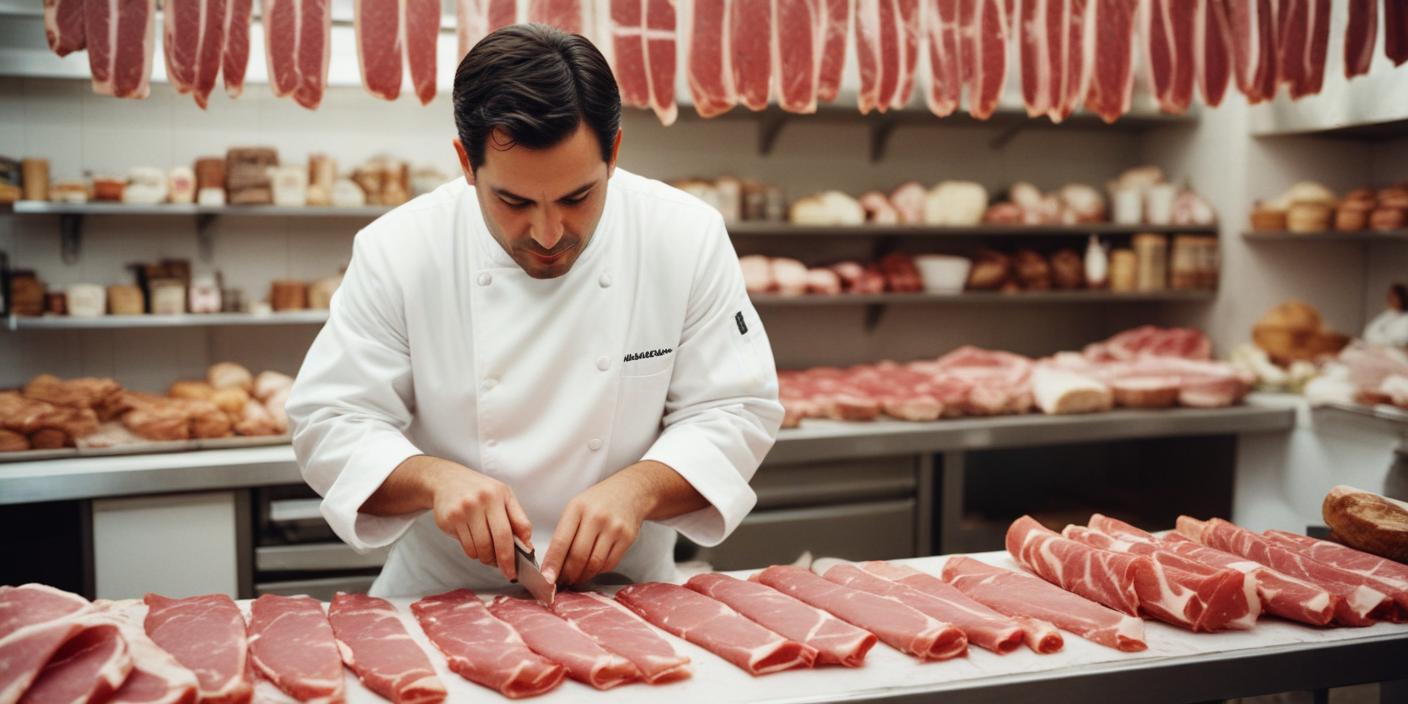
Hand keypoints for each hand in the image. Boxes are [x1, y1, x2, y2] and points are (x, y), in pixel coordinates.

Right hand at [427, 459, 532, 580]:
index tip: (513, 571)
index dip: (511, 556)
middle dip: (499, 562)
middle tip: (503, 568)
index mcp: (497, 495)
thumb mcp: (504, 496)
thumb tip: (528, 546)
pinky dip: (472, 551)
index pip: (507, 532)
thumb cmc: (481, 490)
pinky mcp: (448, 520)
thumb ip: (519, 519)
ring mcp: (461, 511)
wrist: (447, 480)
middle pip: (492, 543)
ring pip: (477, 549)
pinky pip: (465, 547)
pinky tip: (474, 540)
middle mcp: (479, 501)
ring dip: (485, 557)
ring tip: (488, 550)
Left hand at [540, 469, 653, 585]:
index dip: (553, 564)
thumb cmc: (598, 501)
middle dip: (568, 574)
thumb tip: (553, 564)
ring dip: (582, 576)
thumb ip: (565, 532)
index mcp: (577, 508)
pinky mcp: (628, 537)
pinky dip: (597, 571)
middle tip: (562, 582)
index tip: (547, 579)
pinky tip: (591, 569)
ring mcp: (614, 527)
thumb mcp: (576, 507)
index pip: (561, 542)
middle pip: (578, 556)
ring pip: (594, 563)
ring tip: (575, 578)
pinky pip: (609, 563)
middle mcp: (596, 517)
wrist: (630, 491)